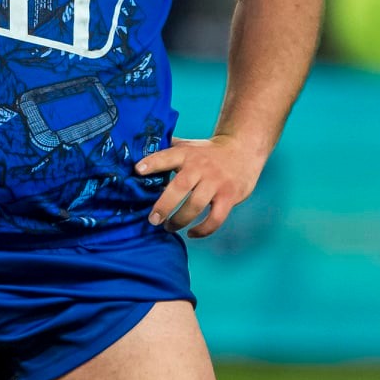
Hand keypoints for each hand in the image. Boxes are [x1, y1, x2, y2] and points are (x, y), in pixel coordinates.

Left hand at [134, 134, 266, 238]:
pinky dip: (203, 230)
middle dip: (164, 206)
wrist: (243, 150)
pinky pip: (216, 218)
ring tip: (169, 227)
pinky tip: (191, 234)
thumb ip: (168, 150)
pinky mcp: (229, 196)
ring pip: (196, 206)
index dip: (153, 163)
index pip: (167, 156)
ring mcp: (216, 182)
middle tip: (152, 220)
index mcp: (187, 154)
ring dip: (180, 220)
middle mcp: (201, 167)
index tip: (137, 170)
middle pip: (180, 187)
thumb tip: (137, 153)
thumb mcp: (189, 146)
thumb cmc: (207, 152)